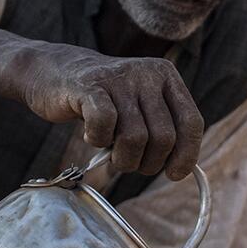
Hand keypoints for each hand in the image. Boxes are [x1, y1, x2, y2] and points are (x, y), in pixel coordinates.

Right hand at [13, 44, 204, 179]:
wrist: (55, 73)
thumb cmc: (103, 101)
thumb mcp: (141, 108)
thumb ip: (162, 131)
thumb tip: (181, 171)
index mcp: (166, 77)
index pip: (191, 122)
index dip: (186, 155)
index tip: (174, 174)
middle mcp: (147, 74)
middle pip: (163, 138)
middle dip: (147, 163)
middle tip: (129, 162)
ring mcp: (119, 78)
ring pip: (135, 138)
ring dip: (122, 159)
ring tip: (110, 152)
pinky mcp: (89, 86)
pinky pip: (105, 125)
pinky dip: (98, 141)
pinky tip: (93, 136)